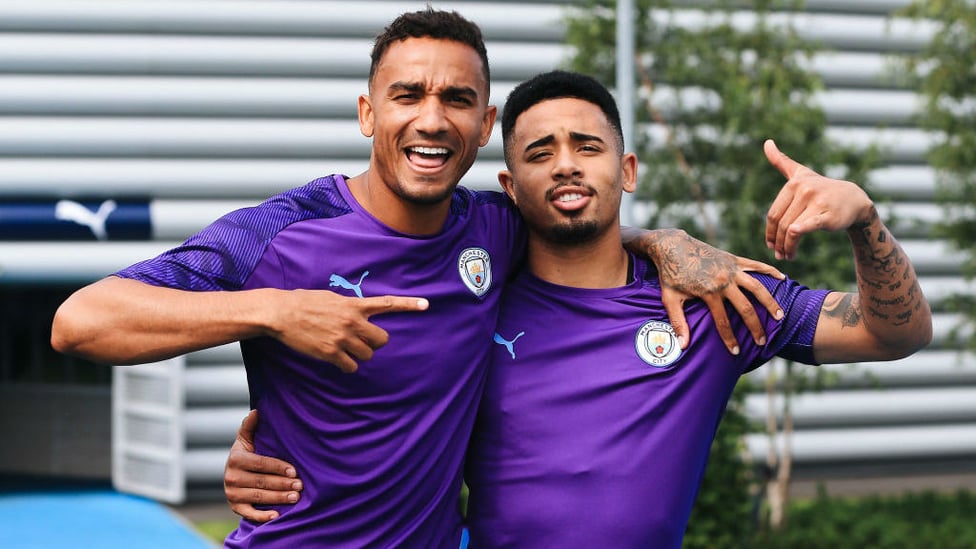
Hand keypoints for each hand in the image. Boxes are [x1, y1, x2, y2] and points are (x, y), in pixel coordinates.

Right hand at [224, 410, 302, 522]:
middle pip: (262, 482)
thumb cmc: (248, 453)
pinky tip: (277, 516)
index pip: (261, 464)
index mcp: (236, 459)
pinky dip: (262, 516)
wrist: (235, 472)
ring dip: (278, 498)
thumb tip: (256, 411)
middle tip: (301, 485)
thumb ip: (250, 426)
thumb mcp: (246, 438)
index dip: (278, 467)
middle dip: (283, 484)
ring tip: (296, 497)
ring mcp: (232, 493)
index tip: (294, 471)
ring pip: (259, 497)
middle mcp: (231, 477)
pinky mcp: (235, 506)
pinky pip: (248, 514)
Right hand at [269, 290, 428, 372]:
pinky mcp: (331, 352)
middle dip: (375, 343)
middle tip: (361, 341)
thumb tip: (357, 313)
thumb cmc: (304, 302)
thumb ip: (349, 306)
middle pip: (382, 340)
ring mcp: (343, 338)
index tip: (426, 304)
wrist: (282, 313)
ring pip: (367, 355)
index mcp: (354, 305)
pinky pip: (351, 367)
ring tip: (344, 348)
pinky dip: (347, 366)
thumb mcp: (331, 297)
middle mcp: (353, 321)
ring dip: (359, 355)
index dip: (409, 304)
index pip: (387, 304)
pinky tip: (336, 358)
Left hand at [647, 229, 784, 354]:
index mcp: (709, 292)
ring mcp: (731, 269)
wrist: (672, 246)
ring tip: (780, 316)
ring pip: (757, 287)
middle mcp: (724, 281)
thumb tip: (683, 345)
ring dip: (770, 302)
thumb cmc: (669, 274)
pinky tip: (782, 278)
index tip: (736, 352)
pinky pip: (756, 265)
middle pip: (746, 308)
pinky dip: (770, 271)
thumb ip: (678, 322)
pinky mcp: (734, 259)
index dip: (730, 338)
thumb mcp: (670, 298)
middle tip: (762, 341)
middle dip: (755, 327)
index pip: (723, 321)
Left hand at [763, 139, 873, 259]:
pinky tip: (792, 251)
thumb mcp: (802, 173)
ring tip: (787, 256)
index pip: (774, 214)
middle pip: (781, 223)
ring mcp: (816, 202)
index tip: (771, 244)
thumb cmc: (823, 189)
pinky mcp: (827, 215)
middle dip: (777, 243)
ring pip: (790, 230)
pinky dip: (794, 239)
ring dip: (786, 247)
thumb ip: (782, 161)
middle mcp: (804, 190)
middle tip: (779, 254)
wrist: (855, 200)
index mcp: (794, 183)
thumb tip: (766, 142)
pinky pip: (804, 227)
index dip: (770, 232)